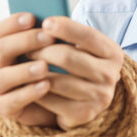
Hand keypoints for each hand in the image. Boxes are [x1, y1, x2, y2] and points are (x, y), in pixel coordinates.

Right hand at [0, 12, 57, 126]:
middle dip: (24, 41)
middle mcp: (0, 65)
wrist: (63, 101)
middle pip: (1, 49)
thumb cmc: (59, 69)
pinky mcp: (6, 107)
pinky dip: (28, 92)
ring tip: (45, 67)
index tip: (32, 18)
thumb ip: (51, 37)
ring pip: (2, 76)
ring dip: (24, 70)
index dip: (12, 23)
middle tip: (48, 38)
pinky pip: (10, 100)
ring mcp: (0, 87)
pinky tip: (46, 85)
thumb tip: (57, 20)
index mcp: (8, 47)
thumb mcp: (56, 50)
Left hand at [28, 16, 123, 130]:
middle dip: (42, 50)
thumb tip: (44, 22)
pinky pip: (53, 101)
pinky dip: (37, 91)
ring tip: (23, 65)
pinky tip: (28, 84)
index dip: (66, 28)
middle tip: (25, 47)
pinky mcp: (86, 114)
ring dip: (35, 72)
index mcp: (113, 53)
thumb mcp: (84, 47)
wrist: (88, 98)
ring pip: (57, 81)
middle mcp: (111, 75)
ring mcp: (100, 96)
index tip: (45, 22)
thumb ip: (71, 34)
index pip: (88, 36)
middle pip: (68, 57)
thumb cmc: (80, 64)